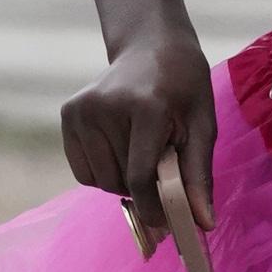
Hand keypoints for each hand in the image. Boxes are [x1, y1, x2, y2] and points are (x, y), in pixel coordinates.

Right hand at [60, 31, 218, 271]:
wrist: (152, 46)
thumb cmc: (184, 88)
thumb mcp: (202, 125)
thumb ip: (199, 175)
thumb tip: (202, 223)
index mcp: (144, 107)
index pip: (140, 176)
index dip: (153, 207)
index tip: (166, 225)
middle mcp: (105, 107)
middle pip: (120, 182)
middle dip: (143, 191)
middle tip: (162, 170)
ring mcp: (82, 109)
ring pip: (100, 181)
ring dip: (123, 180)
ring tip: (141, 151)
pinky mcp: (69, 113)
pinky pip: (84, 171)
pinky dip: (104, 171)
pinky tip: (120, 146)